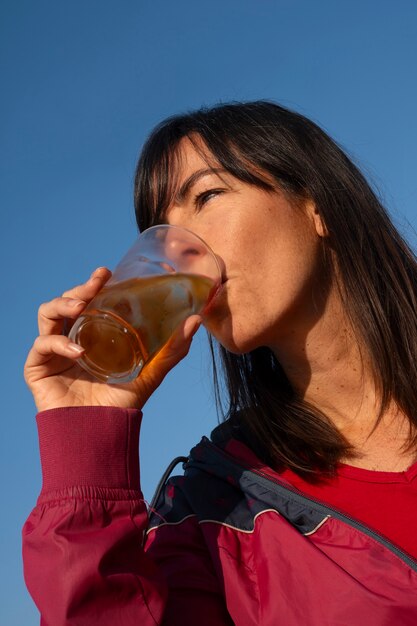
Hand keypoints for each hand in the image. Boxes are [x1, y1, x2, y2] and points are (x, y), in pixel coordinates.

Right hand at [24, 268, 201, 411]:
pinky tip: (77, 350)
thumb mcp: (151, 372)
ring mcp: (53, 352)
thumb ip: (173, 349)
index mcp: (92, 334)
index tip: (105, 273)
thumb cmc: (122, 404)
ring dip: (61, 305)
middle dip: (78, 289)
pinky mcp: (38, 367)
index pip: (89, 301)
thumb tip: (196, 320)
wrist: (101, 433)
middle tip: (94, 284)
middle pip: (66, 302)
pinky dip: (57, 342)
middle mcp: (71, 338)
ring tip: (80, 307)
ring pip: (47, 314)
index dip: (93, 284)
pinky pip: (41, 345)